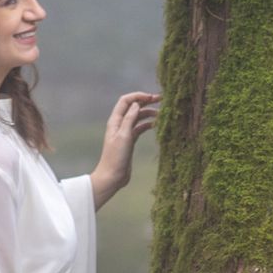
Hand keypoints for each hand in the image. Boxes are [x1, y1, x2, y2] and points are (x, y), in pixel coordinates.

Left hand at [91, 90, 160, 208]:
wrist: (112, 176)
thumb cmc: (116, 157)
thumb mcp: (124, 136)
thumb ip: (129, 119)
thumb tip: (136, 104)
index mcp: (115, 121)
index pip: (126, 101)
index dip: (138, 96)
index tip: (151, 97)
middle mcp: (119, 124)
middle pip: (133, 107)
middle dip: (145, 101)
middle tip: (160, 99)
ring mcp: (125, 132)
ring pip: (137, 117)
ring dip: (148, 113)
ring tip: (161, 113)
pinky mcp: (130, 141)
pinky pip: (139, 128)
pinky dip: (147, 124)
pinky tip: (155, 124)